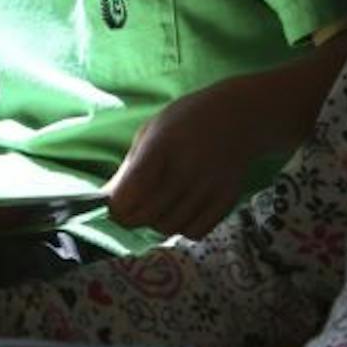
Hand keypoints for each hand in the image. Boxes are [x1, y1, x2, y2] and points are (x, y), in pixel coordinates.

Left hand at [106, 77, 267, 238]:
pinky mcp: (226, 199)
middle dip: (131, 218)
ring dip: (157, 222)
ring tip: (159, 204)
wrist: (240, 115)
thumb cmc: (186, 121)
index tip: (114, 204)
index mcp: (161, 147)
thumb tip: (107, 200)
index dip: (116, 206)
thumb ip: (130, 167)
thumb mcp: (151, 132)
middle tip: (132, 208)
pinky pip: (195, 231)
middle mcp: (186, 168)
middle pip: (146, 216)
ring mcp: (208, 186)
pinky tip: (182, 210)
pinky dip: (183, 227)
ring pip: (168, 227)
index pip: (130, 193)